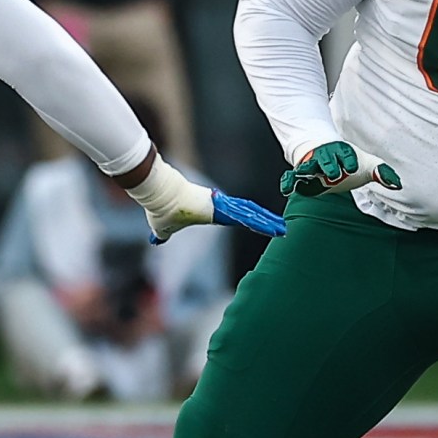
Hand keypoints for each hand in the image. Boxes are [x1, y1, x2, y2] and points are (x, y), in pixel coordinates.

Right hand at [125, 157, 286, 242]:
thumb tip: (155, 241)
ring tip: (283, 228)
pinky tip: (270, 227)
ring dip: (267, 223)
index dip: (253, 222)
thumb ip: (162, 234)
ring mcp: (222, 206)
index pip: (239, 217)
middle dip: (266, 222)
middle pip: (249, 215)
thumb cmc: (162, 210)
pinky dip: (258, 223)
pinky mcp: (221, 208)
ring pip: (250, 215)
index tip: (265, 226)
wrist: (160, 196)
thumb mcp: (162, 227)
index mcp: (213, 212)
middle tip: (283, 228)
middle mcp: (221, 207)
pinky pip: (244, 217)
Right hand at [280, 140, 400, 197]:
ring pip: (307, 166)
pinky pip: (291, 177)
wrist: (326, 151)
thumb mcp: (367, 164)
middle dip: (329, 165)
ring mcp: (311, 164)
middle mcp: (326, 157)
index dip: (348, 160)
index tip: (352, 167)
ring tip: (307, 176)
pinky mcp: (300, 174)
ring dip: (308, 170)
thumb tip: (398, 184)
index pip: (345, 154)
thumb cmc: (347, 159)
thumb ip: (382, 173)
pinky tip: (287, 191)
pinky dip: (288, 182)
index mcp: (343, 152)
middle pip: (326, 159)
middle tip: (334, 174)